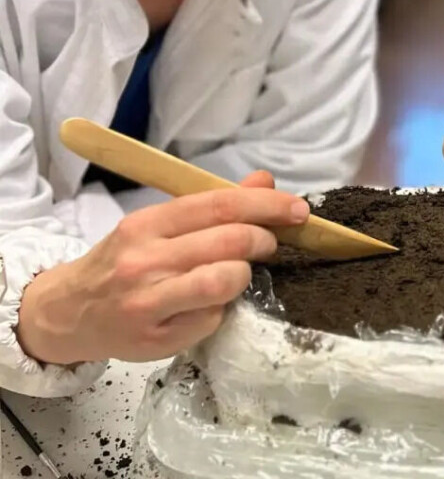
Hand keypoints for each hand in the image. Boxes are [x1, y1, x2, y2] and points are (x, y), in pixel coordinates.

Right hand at [16, 170, 307, 365]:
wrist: (68, 312)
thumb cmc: (125, 261)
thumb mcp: (161, 223)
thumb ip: (215, 204)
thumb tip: (265, 181)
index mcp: (147, 223)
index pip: (219, 205)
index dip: (267, 205)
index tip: (297, 210)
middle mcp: (144, 260)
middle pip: (229, 242)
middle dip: (264, 240)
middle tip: (270, 243)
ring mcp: (148, 302)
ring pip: (223, 282)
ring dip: (244, 275)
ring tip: (240, 273)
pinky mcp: (155, 340)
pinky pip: (212, 319)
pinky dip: (222, 309)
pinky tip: (208, 305)